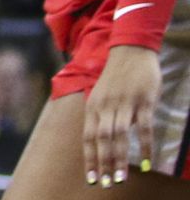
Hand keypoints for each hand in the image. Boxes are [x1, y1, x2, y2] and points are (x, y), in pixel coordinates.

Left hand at [83, 44, 158, 186]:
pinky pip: (143, 127)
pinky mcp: (143, 101)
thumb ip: (102, 117)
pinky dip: (143, 145)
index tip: (91, 178)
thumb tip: (104, 139)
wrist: (130, 51)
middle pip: (101, 140)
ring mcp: (124, 104)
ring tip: (120, 178)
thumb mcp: (102, 96)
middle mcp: (105, 107)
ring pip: (119, 136)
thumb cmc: (116, 77)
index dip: (89, 159)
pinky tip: (146, 162)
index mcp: (93, 107)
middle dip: (102, 164)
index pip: (88, 138)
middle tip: (105, 184)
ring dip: (119, 158)